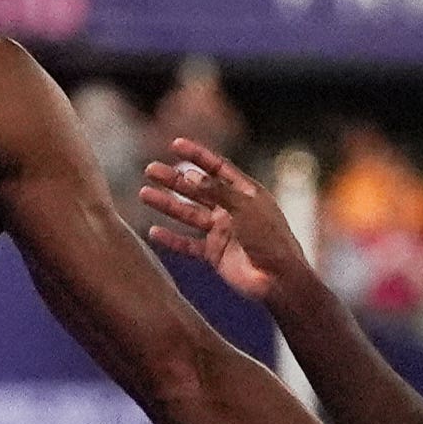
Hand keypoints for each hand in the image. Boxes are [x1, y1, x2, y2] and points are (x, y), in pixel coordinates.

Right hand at [139, 136, 311, 305]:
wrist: (278, 279)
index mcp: (246, 194)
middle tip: (150, 170)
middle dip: (174, 180)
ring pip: (189, 214)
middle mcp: (232, 210)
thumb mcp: (245, 208)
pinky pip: (188, 245)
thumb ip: (218, 191)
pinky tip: (153, 231)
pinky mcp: (215, 254)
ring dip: (167, 204)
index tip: (175, 144)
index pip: (218, 169)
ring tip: (144, 193)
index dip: (198, 155)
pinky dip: (171, 239)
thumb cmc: (270, 239)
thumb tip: (191, 175)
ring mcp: (222, 232)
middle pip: (198, 190)